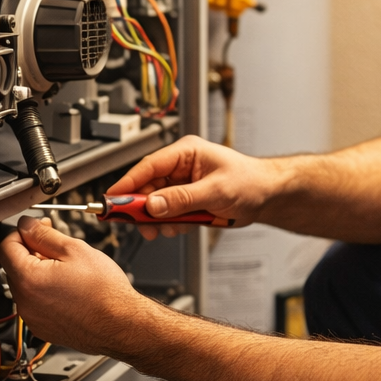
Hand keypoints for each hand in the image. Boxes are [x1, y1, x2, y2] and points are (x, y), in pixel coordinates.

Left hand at [0, 216, 140, 354]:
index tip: (36, 228)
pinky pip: (36, 303)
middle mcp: (24, 302)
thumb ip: (44, 235)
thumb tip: (26, 225)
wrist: (121, 324)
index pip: (6, 246)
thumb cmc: (104, 291)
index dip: (21, 232)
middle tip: (58, 246)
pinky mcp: (42, 328)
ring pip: (26, 285)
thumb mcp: (75, 250)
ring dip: (40, 272)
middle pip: (15, 266)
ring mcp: (32, 318)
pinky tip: (69, 288)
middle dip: (32, 251)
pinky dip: (46, 292)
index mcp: (28, 279)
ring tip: (69, 269)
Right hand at [107, 135, 280, 240]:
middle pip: (147, 187)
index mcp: (186, 152)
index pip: (148, 166)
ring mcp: (183, 183)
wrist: (268, 196)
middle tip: (139, 224)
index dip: (127, 183)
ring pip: (156, 203)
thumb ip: (181, 199)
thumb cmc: (250, 182)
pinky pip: (169, 213)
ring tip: (170, 229)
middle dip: (143, 208)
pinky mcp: (187, 199)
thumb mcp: (215, 191)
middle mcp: (181, 166)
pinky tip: (182, 227)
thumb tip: (152, 205)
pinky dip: (171, 223)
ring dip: (159, 219)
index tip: (112, 199)